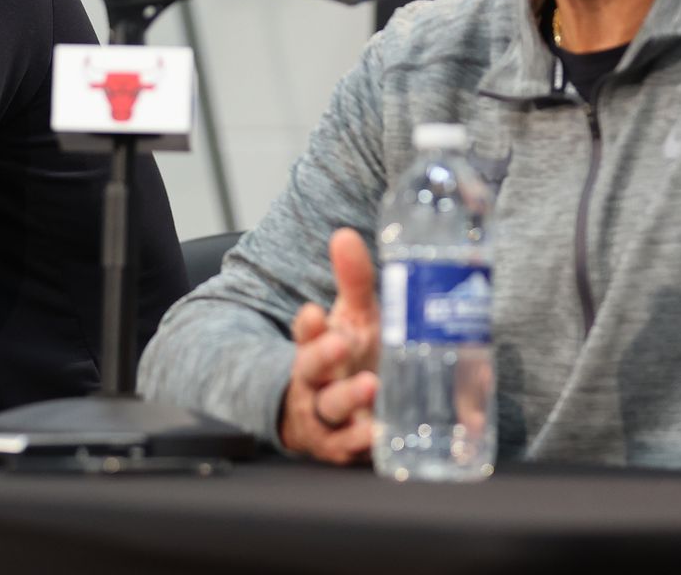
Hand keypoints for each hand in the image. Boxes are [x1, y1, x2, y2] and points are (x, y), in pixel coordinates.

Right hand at [278, 229, 380, 463]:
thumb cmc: (352, 360)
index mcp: (318, 346)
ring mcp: (327, 417)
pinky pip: (346, 446)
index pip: (305, 333)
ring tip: (370, 386)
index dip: (308, 325)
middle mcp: (317, 382)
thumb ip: (353, 279)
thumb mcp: (355, 317)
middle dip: (321, 356)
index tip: (313, 312)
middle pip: (310, 369)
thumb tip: (345, 234)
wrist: (340, 415)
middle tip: (340, 343)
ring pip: (329, 408)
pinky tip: (375, 435)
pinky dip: (358, 442)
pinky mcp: (342, 446)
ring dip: (347, 398)